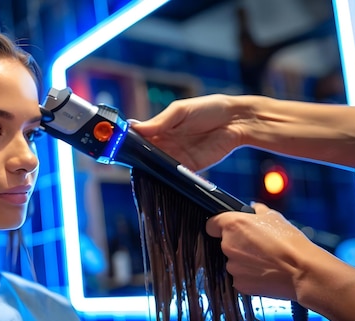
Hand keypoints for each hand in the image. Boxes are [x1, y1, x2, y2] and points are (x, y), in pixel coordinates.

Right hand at [130, 94, 244, 170]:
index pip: (138, 137)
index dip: (127, 142)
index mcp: (160, 128)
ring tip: (142, 167)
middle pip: (144, 155)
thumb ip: (160, 121)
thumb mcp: (181, 110)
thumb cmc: (209, 108)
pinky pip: (173, 176)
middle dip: (135, 158)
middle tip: (127, 159)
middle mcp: (165, 144)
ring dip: (149, 169)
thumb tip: (135, 127)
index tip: (118, 146)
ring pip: (156, 167)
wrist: (237, 121)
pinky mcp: (189, 168)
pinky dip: (166, 178)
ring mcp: (176, 157)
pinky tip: (159, 176)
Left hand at [205, 203, 318, 300]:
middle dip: (237, 244)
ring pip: (233, 261)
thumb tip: (254, 208)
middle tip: (257, 246)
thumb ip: (258, 211)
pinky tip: (265, 272)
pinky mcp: (239, 283)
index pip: (211, 224)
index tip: (226, 229)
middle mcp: (227, 245)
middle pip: (224, 243)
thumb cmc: (290, 243)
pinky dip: (249, 275)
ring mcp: (232, 266)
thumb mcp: (274, 217)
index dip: (219, 226)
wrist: (303, 271)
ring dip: (244, 261)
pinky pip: (240, 277)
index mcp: (232, 225)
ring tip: (265, 260)